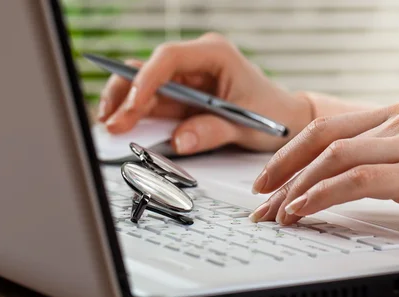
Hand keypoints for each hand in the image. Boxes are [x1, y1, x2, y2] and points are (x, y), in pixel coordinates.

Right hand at [98, 33, 312, 153]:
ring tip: (110, 126)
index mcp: (215, 54)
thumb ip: (212, 131)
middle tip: (112, 122)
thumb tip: (179, 140)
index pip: (170, 57)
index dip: (146, 79)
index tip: (132, 103)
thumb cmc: (274, 114)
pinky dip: (139, 114)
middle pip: (150, 70)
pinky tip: (123, 124)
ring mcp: (189, 79)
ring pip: (147, 85)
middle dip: (128, 95)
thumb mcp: (245, 125)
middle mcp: (197, 62)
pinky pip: (156, 102)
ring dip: (127, 105)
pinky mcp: (185, 96)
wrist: (287, 120)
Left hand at [249, 105, 398, 234]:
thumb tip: (338, 181)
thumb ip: (383, 159)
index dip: (291, 153)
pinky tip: (302, 211)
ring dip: (296, 189)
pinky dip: (322, 195)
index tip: (268, 179)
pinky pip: (356, 181)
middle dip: (283, 172)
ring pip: (333, 159)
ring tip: (275, 214)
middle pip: (322, 140)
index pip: (328, 129)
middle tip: (260, 201)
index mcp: (396, 116)